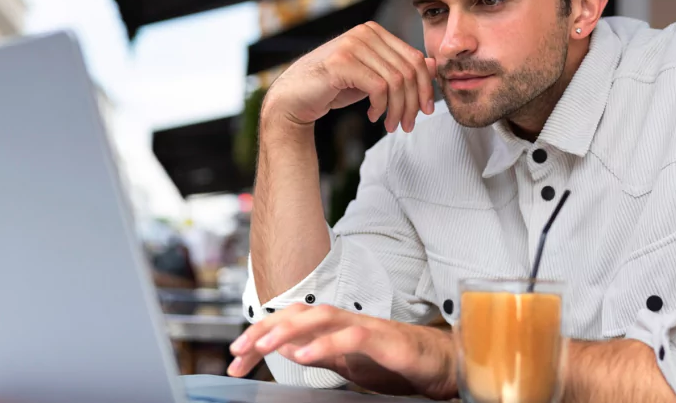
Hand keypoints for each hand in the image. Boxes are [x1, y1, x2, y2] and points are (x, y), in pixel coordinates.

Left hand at [227, 303, 456, 398]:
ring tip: (264, 346)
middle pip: (300, 313)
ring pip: (322, 317)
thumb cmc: (393, 360)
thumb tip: (286, 348)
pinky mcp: (384, 341)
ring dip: (289, 329)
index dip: (261, 333)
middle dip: (265, 328)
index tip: (236, 355)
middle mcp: (347, 320)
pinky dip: (326, 345)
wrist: (438, 363)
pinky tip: (304, 356)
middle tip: (238, 350)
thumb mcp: (346, 362)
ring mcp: (366, 327)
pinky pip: (351, 338)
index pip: (291, 321)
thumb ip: (317, 353)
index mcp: (335, 326)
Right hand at [263, 21, 436, 133]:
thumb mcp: (373, 79)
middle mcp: (365, 33)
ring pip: (396, 81)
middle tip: (407, 125)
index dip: (425, 87)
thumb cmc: (334, 87)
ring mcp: (352, 45)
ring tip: (390, 125)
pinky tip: (372, 116)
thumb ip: (399, 69)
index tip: (424, 110)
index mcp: (374, 32)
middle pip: (409, 70)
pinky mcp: (342, 62)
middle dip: (413, 102)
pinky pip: (379, 88)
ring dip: (397, 109)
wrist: (294, 98)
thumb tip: (433, 64)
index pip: (414, 58)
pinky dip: (381, 107)